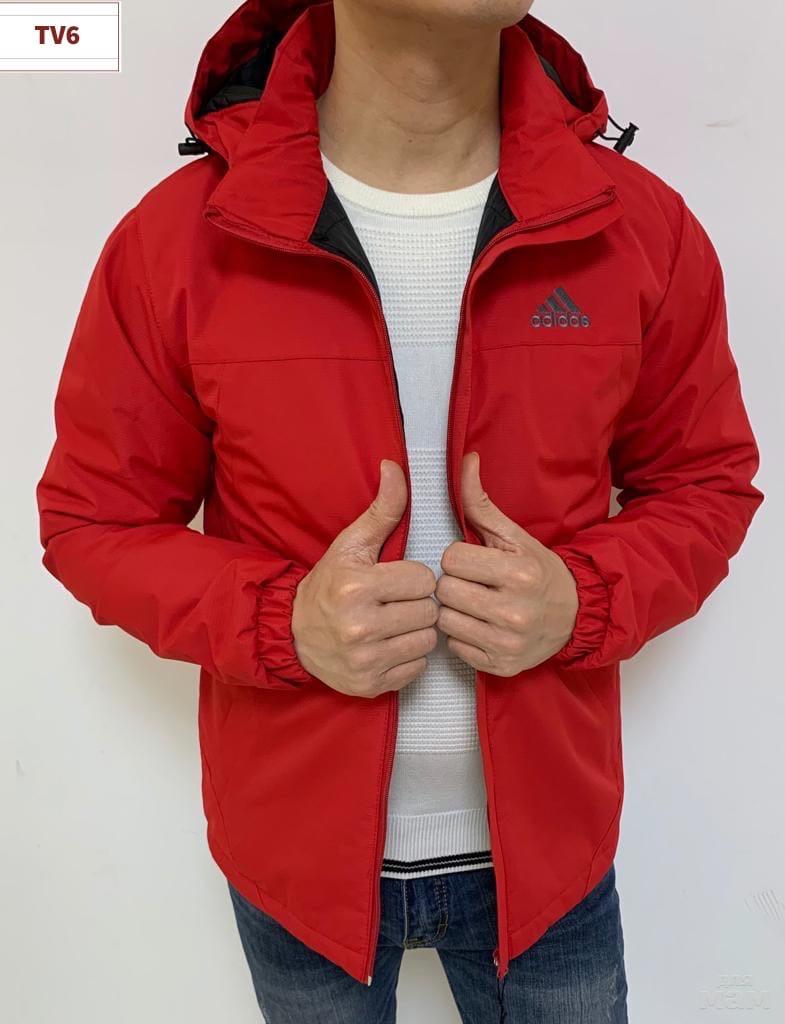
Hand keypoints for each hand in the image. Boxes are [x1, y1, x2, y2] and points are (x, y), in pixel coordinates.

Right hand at [292, 461, 437, 697]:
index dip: (413, 578)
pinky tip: (389, 644)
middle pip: (428, 611)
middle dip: (417, 604)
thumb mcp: (351, 545)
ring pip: (427, 640)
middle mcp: (359, 626)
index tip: (396, 580)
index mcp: (356, 587)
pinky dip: (409, 656)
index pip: (423, 580)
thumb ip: (381, 510)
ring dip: (417, 630)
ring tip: (394, 622)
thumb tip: (396, 468)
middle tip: (395, 602)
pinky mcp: (370, 685)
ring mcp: (365, 660)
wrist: (293, 634)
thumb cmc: (328, 584)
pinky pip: (416, 667)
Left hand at [436, 452, 577, 675]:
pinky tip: (480, 625)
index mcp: (519, 573)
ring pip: (445, 620)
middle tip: (472, 583)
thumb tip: (465, 461)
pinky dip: (462, 635)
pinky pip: (455, 646)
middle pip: (445, 590)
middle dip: (454, 583)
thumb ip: (481, 503)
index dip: (458, 557)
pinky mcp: (500, 666)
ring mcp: (507, 643)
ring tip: (474, 604)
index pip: (452, 558)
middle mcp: (515, 611)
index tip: (473, 561)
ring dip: (454, 610)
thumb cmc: (538, 571)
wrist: (573, 616)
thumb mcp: (514, 535)